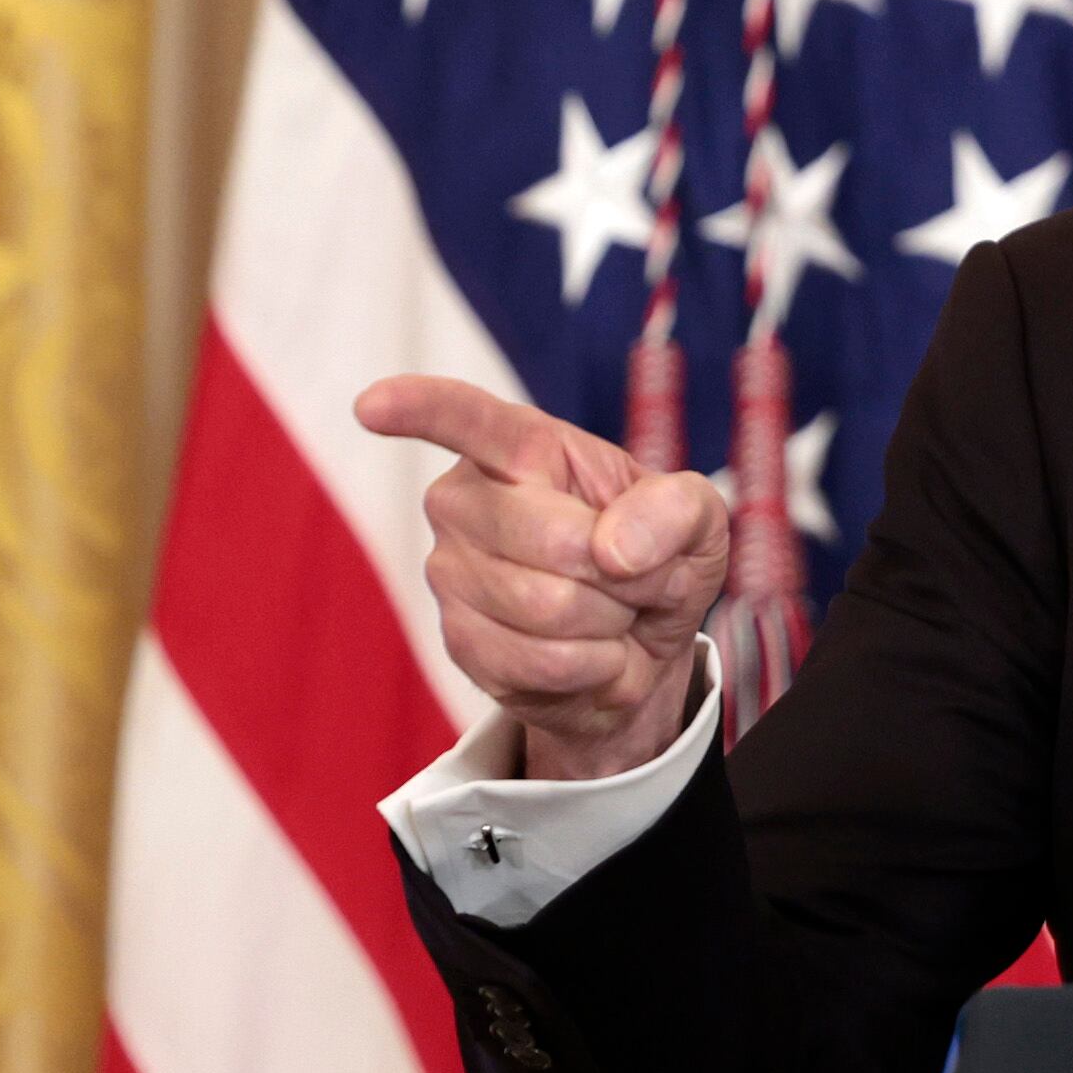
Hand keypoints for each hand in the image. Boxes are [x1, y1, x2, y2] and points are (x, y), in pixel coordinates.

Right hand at [354, 373, 728, 780]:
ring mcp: (451, 571)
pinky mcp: (456, 638)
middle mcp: (467, 499)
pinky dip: (589, 666)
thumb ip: (676, 510)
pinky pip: (535, 661)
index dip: (419, 409)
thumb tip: (612, 546)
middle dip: (625, 575)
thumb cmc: (660, 559)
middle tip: (635, 579)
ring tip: (611, 614)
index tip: (372, 406)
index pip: (465, 418)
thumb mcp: (700, 521)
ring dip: (609, 623)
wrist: (641, 647)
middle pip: (553, 540)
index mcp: (524, 447)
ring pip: (547, 608)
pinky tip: (589, 653)